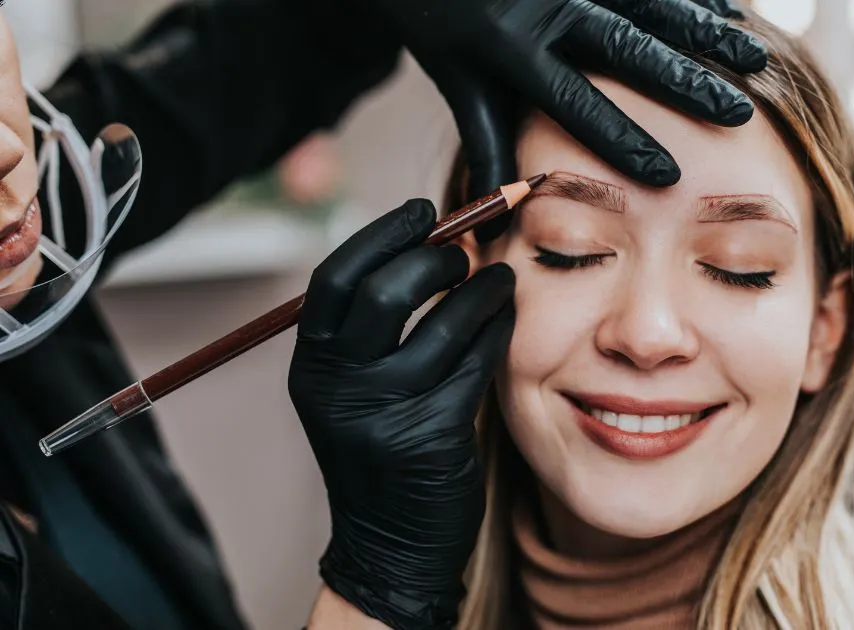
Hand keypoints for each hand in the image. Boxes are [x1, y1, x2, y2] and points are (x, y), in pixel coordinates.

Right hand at [289, 199, 514, 628]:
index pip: (335, 279)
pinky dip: (497, 330)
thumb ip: (376, 328)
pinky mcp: (431, 438)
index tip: (423, 211)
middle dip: (435, 258)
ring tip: (499, 278)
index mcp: (312, 366)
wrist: (391, 544)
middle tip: (465, 250)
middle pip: (384, 293)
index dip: (381, 234)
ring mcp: (383, 415)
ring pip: (443, 326)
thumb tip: (436, 242)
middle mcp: (338, 387)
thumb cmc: (381, 450)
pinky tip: (507, 318)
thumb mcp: (354, 390)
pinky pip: (476, 364)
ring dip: (480, 291)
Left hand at [363, 0, 765, 196]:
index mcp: (513, 51)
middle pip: (628, 48)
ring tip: (757, 58)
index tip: (667, 176)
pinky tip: (736, 11)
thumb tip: (496, 218)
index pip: (576, 102)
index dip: (622, 139)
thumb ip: (488, 145)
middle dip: (686, 82)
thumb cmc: (447, 28)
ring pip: (652, 4)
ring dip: (707, 32)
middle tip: (735, 114)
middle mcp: (550, 6)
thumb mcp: (462, 86)